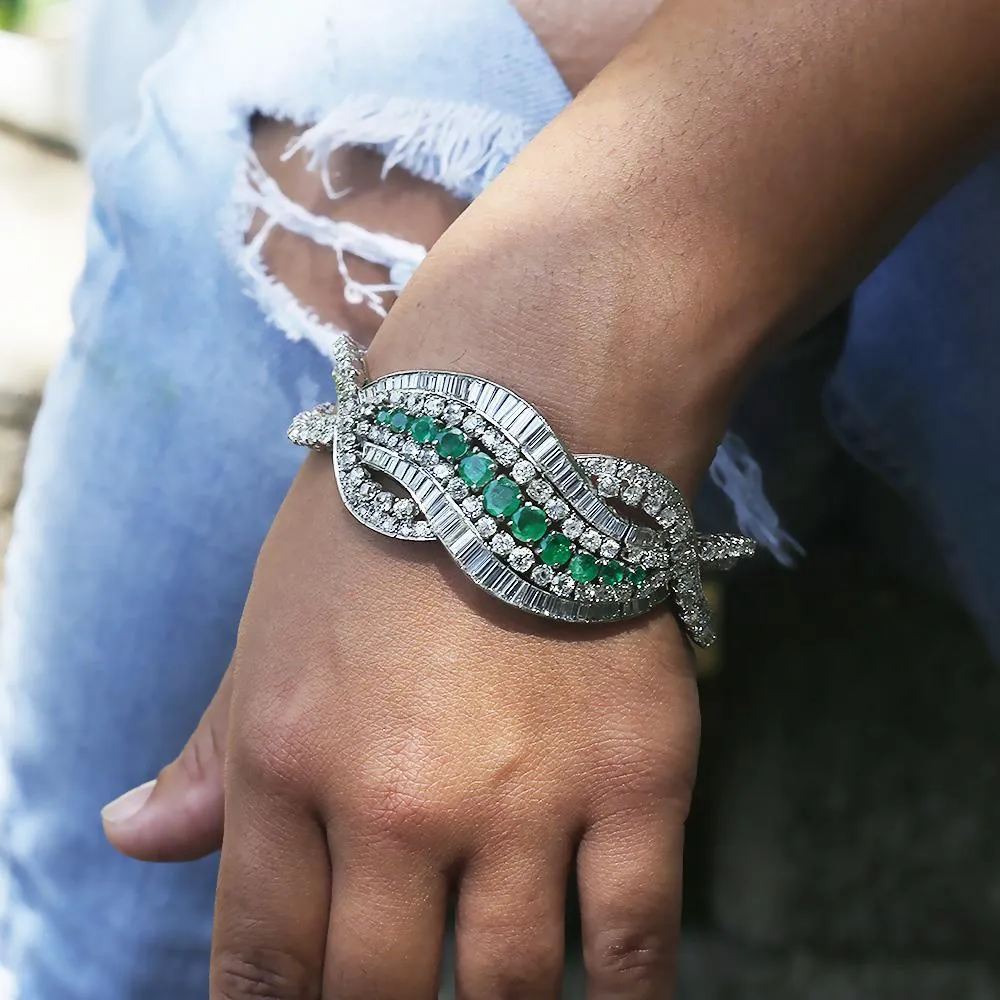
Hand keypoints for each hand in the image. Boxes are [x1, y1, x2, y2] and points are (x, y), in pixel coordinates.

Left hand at [104, 451, 699, 997]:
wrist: (524, 428)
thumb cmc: (383, 517)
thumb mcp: (268, 621)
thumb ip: (209, 749)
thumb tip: (131, 841)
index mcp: (283, 760)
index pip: (261, 959)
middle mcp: (394, 802)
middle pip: (375, 993)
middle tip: (397, 993)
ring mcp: (523, 800)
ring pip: (501, 987)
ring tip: (486, 995)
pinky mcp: (637, 782)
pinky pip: (631, 946)